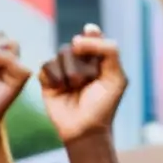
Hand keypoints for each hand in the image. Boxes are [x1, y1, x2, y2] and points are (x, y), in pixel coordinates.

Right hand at [40, 23, 126, 143]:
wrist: (84, 130)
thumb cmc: (103, 106)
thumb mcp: (116, 78)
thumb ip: (109, 51)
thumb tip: (80, 37)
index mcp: (99, 60)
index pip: (93, 36)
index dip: (91, 34)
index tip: (89, 32)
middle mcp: (80, 62)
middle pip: (75, 45)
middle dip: (81, 64)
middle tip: (86, 82)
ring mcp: (63, 70)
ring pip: (60, 54)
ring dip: (69, 73)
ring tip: (74, 88)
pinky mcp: (47, 79)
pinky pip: (46, 66)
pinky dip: (54, 78)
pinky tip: (59, 90)